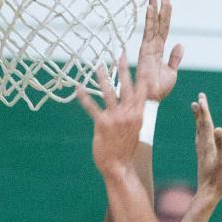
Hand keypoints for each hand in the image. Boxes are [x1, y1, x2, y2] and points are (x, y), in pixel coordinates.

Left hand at [78, 57, 146, 176]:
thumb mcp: (135, 130)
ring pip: (109, 93)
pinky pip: (92, 107)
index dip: (140, 75)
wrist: (119, 166)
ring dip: (103, 77)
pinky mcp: (102, 124)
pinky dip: (84, 96)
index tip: (139, 62)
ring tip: (98, 66)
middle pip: (126, 86)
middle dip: (123, 69)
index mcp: (138, 115)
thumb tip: (133, 104)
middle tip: (120, 54)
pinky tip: (79, 87)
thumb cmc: (125, 149)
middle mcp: (129, 114)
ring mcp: (116, 118)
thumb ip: (134, 115)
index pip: (142, 91)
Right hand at [136, 0, 183, 102]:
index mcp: (158, 50)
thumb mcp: (172, 72)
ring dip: (154, 10)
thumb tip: (180, 44)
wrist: (153, 98)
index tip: (167, 2)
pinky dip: (149, 20)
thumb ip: (175, 58)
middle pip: (157, 24)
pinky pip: (148, 32)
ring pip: (152, 25)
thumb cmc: (160, 88)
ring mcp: (147, 47)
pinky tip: (150, 8)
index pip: (163, 29)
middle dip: (160, 8)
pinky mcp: (144, 50)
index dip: (166, 16)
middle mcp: (152, 46)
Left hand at [191, 92, 221, 203]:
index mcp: (208, 145)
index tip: (201, 97)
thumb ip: (221, 145)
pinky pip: (200, 139)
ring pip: (199, 131)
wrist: (208, 194)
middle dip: (201, 111)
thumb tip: (218, 129)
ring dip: (199, 119)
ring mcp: (202, 152)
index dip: (204, 110)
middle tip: (199, 98)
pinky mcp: (203, 157)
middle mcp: (203, 146)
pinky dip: (199, 131)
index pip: (206, 124)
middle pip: (201, 125)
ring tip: (196, 109)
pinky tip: (199, 132)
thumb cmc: (218, 180)